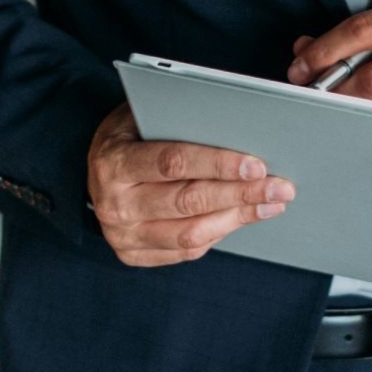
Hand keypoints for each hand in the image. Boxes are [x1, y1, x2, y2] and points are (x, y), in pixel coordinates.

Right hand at [85, 103, 293, 267]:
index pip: (174, 163)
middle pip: (189, 201)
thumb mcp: (140, 116)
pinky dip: (220, 233)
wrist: (91, 169)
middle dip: (241, 194)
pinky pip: (186, 251)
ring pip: (192, 233)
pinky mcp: (133, 255)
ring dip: (238, 217)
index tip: (257, 165)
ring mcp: (122, 235)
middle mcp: (115, 204)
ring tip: (270, 204)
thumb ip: (178, 122)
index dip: (218, 164)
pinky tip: (243, 217)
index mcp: (114, 162)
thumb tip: (239, 128)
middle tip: (279, 187)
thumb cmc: (127, 135)